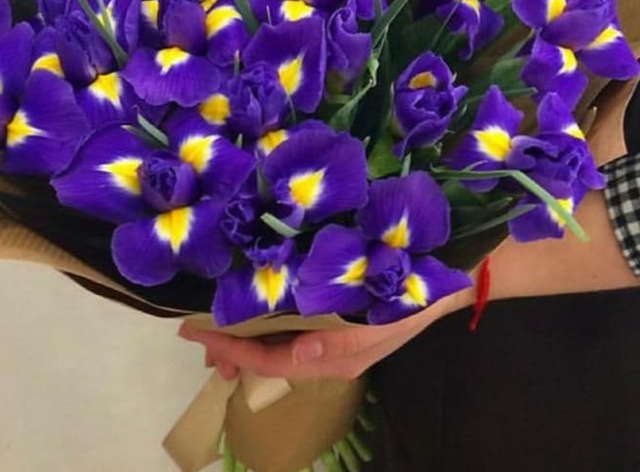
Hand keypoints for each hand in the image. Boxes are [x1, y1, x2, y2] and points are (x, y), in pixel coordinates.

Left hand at [180, 287, 470, 381]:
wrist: (445, 280)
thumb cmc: (410, 294)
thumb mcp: (379, 318)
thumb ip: (339, 339)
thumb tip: (300, 355)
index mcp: (334, 357)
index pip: (269, 359)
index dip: (230, 347)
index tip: (194, 329)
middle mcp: (327, 355)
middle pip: (268, 358)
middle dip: (232, 348)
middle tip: (197, 331)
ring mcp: (331, 341)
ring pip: (277, 345)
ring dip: (247, 337)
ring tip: (217, 325)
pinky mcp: (336, 323)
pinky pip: (292, 331)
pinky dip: (268, 323)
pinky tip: (257, 307)